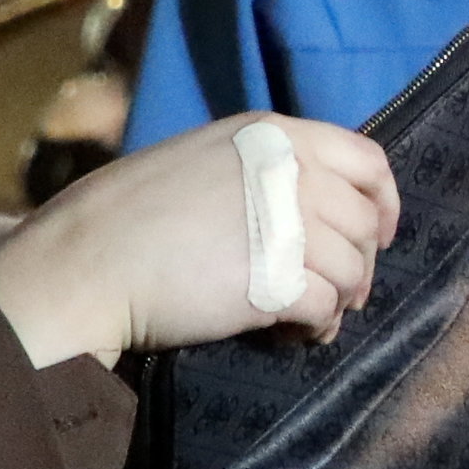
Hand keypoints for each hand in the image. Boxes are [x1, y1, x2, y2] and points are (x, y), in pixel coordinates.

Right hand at [0, 110, 400, 368]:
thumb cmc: (127, 216)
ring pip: (352, 270)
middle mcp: (287, 170)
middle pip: (364, 222)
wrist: (84, 264)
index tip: (378, 233)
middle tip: (338, 291)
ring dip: (339, 300)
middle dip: (359, 261)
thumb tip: (311, 205)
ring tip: (309, 317)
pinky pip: (326, 309)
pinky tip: (292, 335)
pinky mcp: (276, 281)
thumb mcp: (201, 161)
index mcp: (270, 133)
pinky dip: (317, 328)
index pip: (367, 158)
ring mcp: (285, 224)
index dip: (383, 201)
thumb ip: (260, 170)